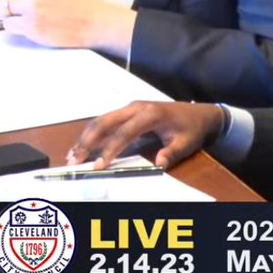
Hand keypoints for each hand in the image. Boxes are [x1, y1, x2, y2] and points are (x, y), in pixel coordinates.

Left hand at [0, 0, 136, 51]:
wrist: (95, 22)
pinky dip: (14, 25)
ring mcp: (31, 9)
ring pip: (2, 7)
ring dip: (9, 11)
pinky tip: (25, 25)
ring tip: (22, 15)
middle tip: (17, 3)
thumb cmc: (81, 0)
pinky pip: (8, 24)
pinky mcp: (30, 27)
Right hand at [68, 101, 223, 169]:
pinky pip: (107, 120)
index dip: (111, 149)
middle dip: (88, 141)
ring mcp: (131, 107)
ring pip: (102, 119)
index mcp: (151, 114)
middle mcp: (137, 107)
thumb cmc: (191, 129)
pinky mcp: (128, 111)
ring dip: (86, 137)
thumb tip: (158, 163)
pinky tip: (83, 147)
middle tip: (74, 160)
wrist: (199, 113)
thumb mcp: (186, 143)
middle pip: (106, 121)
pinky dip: (93, 133)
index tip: (99, 166)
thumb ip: (172, 152)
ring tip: (72, 155)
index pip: (125, 132)